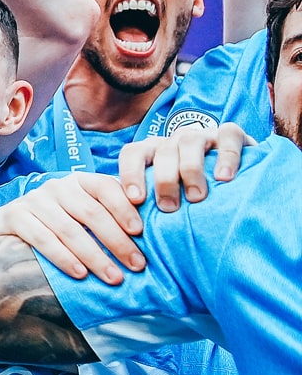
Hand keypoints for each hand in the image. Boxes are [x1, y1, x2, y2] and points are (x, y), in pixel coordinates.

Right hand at [0, 172, 144, 285]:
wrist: (6, 229)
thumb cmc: (57, 226)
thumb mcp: (83, 216)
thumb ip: (110, 218)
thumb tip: (157, 233)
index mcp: (78, 182)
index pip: (105, 187)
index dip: (124, 207)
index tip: (141, 232)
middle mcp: (56, 187)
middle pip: (90, 211)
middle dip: (117, 241)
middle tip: (137, 266)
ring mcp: (33, 200)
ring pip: (68, 228)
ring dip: (94, 255)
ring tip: (114, 277)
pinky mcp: (13, 216)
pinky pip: (41, 237)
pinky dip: (62, 257)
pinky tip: (79, 273)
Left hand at [117, 121, 253, 211]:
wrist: (243, 180)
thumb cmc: (198, 197)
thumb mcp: (174, 199)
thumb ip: (156, 209)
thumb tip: (135, 240)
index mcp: (155, 152)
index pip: (133, 153)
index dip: (130, 173)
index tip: (135, 200)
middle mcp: (176, 140)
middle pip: (161, 151)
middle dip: (163, 179)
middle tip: (168, 207)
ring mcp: (203, 135)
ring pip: (189, 141)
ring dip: (190, 169)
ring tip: (196, 197)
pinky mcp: (232, 134)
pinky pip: (228, 135)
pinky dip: (226, 156)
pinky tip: (225, 178)